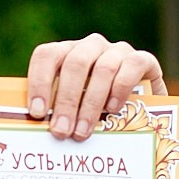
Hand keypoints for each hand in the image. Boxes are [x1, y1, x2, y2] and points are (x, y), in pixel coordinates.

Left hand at [26, 34, 165, 138]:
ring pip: (103, 68)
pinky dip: (120, 89)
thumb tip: (35, 131)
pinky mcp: (143, 59)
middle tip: (61, 131)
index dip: (39, 82)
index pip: (47, 55)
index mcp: (67, 53)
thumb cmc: (98, 112)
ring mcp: (117, 51)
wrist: (142, 109)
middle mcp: (91, 46)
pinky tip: (112, 110)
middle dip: (66, 100)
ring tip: (83, 132)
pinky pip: (132, 67)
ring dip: (91, 103)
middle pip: (75, 63)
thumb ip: (57, 112)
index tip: (38, 113)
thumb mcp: (74, 109)